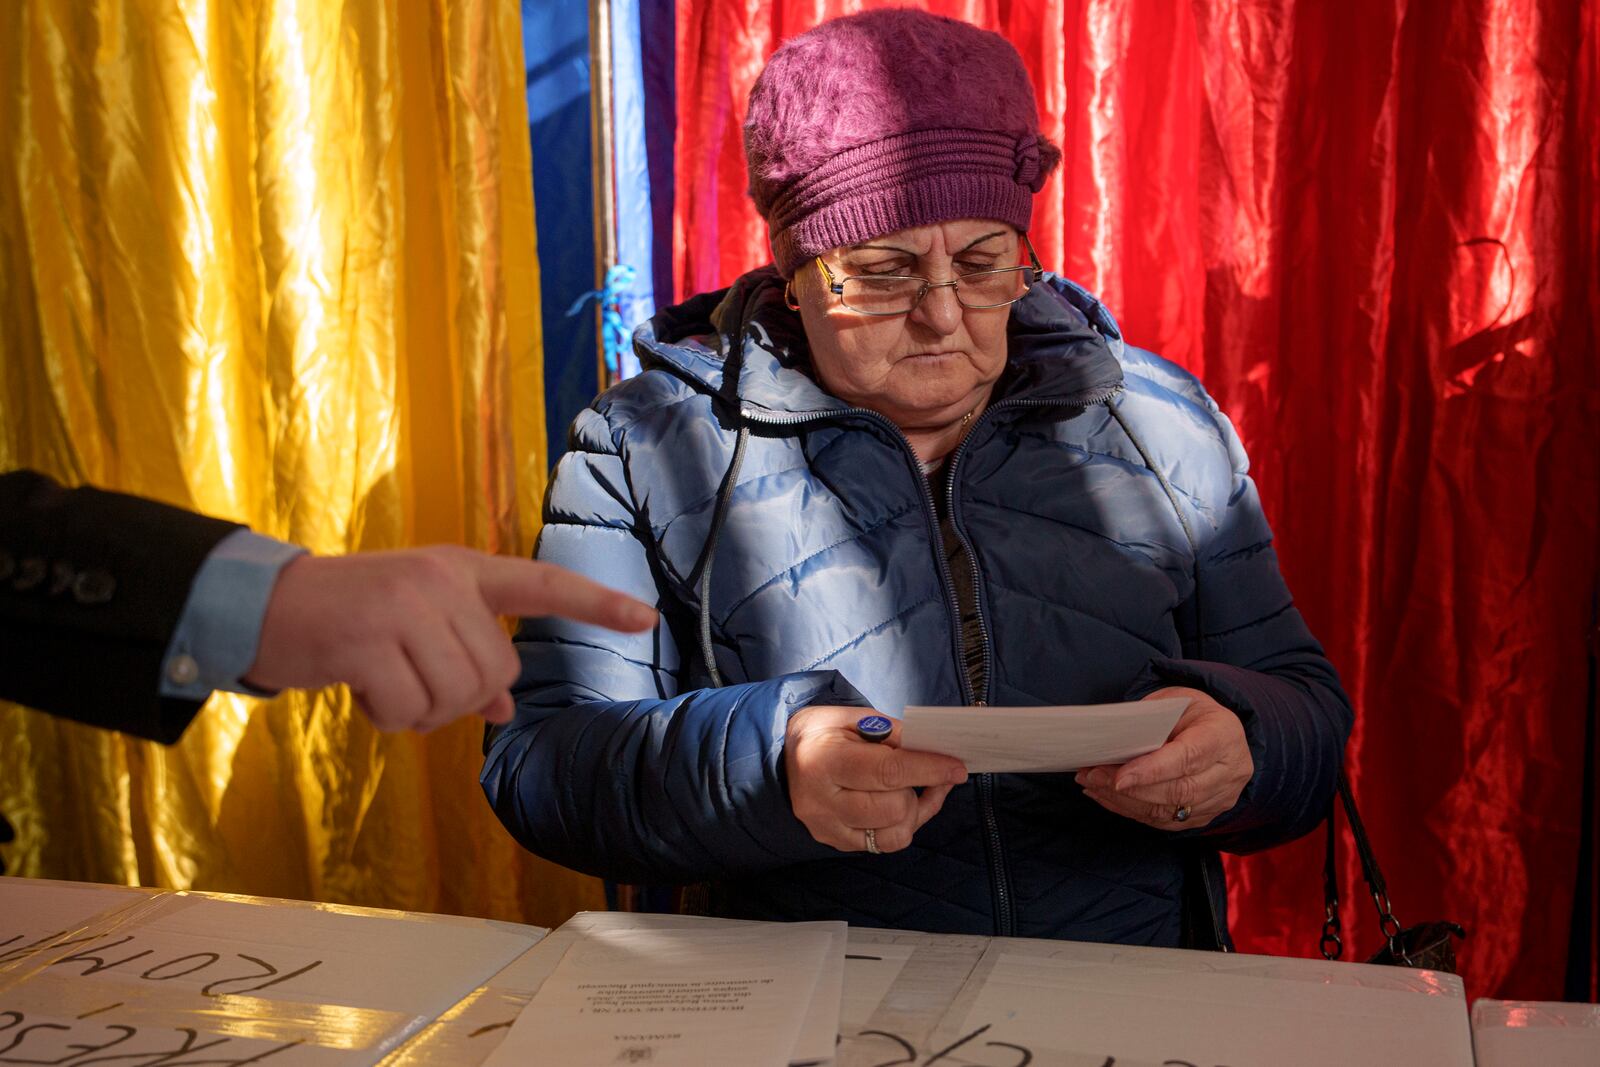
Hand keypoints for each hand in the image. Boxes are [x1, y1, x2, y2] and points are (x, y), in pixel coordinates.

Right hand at [244, 546, 656, 732]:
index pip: (543, 585)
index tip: (647, 619)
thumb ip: (464, 656)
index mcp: (461, 571)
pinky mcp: (368, 639)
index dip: (597, 604)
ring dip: (419, 711)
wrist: (265, 605)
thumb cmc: (350, 620)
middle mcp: (442, 581)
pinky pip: (409, 710)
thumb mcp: (415, 625)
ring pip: (455, 695)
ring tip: (381, 681)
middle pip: (495, 671)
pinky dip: (386, 717)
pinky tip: (360, 690)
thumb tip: (504, 704)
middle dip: (455, 696)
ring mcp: (405, 606)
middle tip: (407, 681)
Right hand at [784, 706, 967, 853]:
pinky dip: (901, 824)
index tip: (958, 767)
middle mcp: (821, 801)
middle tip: (919, 771)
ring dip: (912, 810)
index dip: (929, 769)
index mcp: (824, 760)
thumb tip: (935, 750)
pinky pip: (884, 844)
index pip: (888, 771)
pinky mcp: (834, 842)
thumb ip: (894, 734)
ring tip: (910, 788)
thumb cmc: (822, 732)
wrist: (781, 758)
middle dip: (917, 789)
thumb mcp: (853, 718)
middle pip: (893, 807)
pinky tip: (901, 804)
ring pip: (894, 833)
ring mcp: (826, 827)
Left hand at [1073, 687, 1252, 830]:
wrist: (1220, 732)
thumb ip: (1149, 722)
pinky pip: (1165, 820)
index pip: (1188, 758)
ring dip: (1125, 801)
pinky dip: (1132, 810)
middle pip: (1178, 790)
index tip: (1118, 777)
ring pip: (1169, 811)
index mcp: (1223, 735)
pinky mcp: (1206, 816)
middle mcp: (1229, 772)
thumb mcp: (1173, 701)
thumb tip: (1113, 745)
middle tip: (1092, 776)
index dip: (1152, 771)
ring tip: (1092, 784)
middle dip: (1130, 788)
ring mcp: (1220, 798)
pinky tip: (1106, 796)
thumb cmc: (1191, 712)